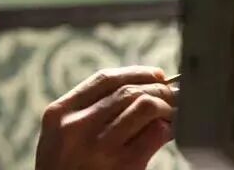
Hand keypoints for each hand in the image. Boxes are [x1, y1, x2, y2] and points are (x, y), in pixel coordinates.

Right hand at [35, 66, 175, 169]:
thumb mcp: (59, 135)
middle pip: (127, 91)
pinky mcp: (124, 167)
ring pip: (143, 107)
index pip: (104, 79)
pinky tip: (168, 130)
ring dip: (166, 106)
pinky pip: (154, 135)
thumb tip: (134, 91)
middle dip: (157, 88)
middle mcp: (78, 126)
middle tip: (172, 93)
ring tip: (173, 110)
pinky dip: (167, 128)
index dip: (135, 72)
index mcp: (60, 113)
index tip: (154, 74)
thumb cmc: (62, 169)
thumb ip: (84, 112)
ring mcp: (101, 146)